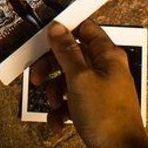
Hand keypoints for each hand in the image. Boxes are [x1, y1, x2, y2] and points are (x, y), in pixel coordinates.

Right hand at [30, 21, 147, 147]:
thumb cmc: (109, 118)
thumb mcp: (80, 79)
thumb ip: (67, 52)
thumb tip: (57, 29)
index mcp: (107, 55)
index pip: (85, 28)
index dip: (64, 31)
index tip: (45, 39)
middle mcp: (106, 69)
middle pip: (72, 55)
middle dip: (51, 67)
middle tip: (38, 76)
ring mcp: (100, 88)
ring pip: (68, 79)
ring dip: (55, 91)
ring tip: (54, 104)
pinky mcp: (95, 107)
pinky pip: (72, 100)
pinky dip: (62, 109)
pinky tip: (58, 119)